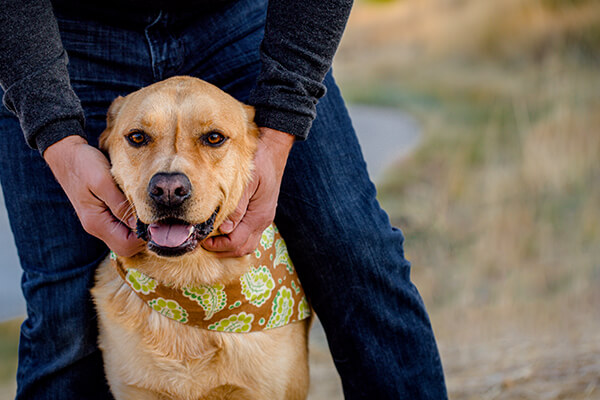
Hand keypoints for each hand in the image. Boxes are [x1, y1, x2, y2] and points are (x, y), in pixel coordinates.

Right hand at [44, 135, 144, 256]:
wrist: (65, 154)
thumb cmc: (83, 165)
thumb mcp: (103, 181)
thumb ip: (120, 205)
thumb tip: (139, 224)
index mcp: (96, 223)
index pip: (126, 245)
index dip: (144, 237)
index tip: (156, 221)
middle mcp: (96, 227)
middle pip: (126, 246)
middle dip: (142, 235)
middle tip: (155, 216)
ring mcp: (98, 222)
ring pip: (124, 237)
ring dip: (137, 228)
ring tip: (146, 209)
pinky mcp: (101, 214)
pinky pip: (120, 226)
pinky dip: (131, 221)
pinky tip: (136, 206)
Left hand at [202, 127, 293, 256]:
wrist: (274, 149)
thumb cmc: (260, 161)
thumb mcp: (248, 181)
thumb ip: (237, 205)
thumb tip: (225, 228)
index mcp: (258, 216)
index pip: (237, 242)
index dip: (218, 245)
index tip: (201, 239)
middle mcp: (263, 220)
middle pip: (243, 248)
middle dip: (223, 249)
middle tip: (203, 243)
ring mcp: (263, 217)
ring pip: (247, 243)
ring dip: (230, 245)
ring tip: (212, 239)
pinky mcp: (261, 212)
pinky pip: (249, 233)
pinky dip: (236, 237)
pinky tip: (224, 229)